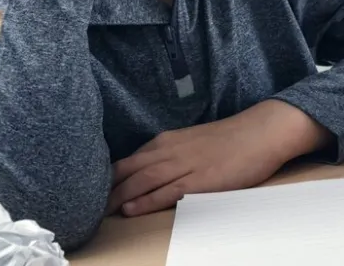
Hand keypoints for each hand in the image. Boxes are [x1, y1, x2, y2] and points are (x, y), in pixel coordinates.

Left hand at [107, 100, 331, 216]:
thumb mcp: (190, 141)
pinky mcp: (200, 180)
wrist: (260, 132)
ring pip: (142, 181)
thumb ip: (168, 154)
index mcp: (166, 141)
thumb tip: (146, 171)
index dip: (107, 177)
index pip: (127, 160)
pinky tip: (131, 208)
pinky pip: (167, 191)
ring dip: (119, 196)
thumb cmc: (228, 140)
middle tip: (83, 205)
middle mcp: (169, 151)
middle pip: (128, 171)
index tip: (89, 190)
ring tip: (100, 211)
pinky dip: (146, 200)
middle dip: (105, 189)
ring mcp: (184, 165)